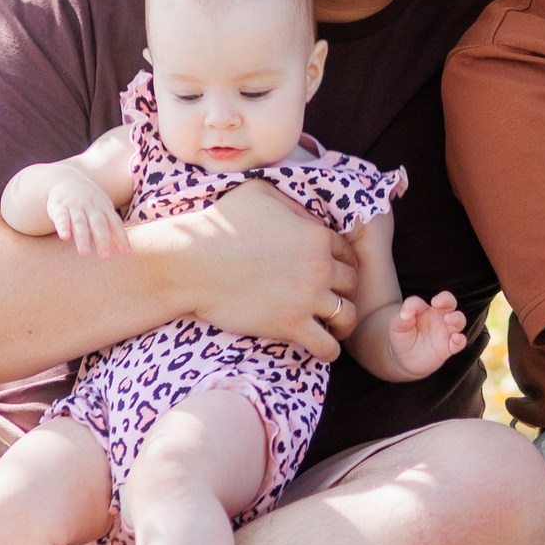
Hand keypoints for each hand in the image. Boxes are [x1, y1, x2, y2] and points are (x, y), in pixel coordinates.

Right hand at [45, 171, 129, 257]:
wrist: (64, 178)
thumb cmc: (88, 201)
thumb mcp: (103, 211)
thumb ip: (112, 230)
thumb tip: (125, 251)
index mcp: (104, 208)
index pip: (115, 223)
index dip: (121, 237)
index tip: (127, 253)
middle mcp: (91, 207)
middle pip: (98, 224)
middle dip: (102, 240)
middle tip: (105, 257)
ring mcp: (74, 206)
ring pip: (79, 222)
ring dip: (82, 237)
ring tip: (84, 253)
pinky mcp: (59, 207)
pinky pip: (61, 217)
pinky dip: (63, 226)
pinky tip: (65, 236)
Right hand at [177, 180, 356, 361]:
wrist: (191, 262)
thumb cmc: (218, 225)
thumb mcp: (260, 193)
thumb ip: (291, 203)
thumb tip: (306, 214)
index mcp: (316, 235)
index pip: (348, 254)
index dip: (342, 264)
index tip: (332, 275)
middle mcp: (320, 266)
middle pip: (352, 284)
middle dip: (344, 292)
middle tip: (332, 300)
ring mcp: (308, 297)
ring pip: (348, 316)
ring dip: (343, 323)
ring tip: (333, 328)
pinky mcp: (291, 324)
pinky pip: (327, 346)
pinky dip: (328, 351)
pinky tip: (321, 349)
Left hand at [386, 292, 467, 378]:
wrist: (402, 359)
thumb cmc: (402, 336)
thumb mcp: (398, 324)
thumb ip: (404, 314)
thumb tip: (405, 312)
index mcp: (431, 310)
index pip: (441, 299)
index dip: (441, 298)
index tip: (434, 302)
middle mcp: (441, 319)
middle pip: (452, 304)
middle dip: (448, 301)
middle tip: (437, 304)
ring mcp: (446, 334)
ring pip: (459, 321)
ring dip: (456, 319)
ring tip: (448, 319)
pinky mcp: (448, 349)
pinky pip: (460, 343)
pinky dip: (460, 340)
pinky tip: (456, 338)